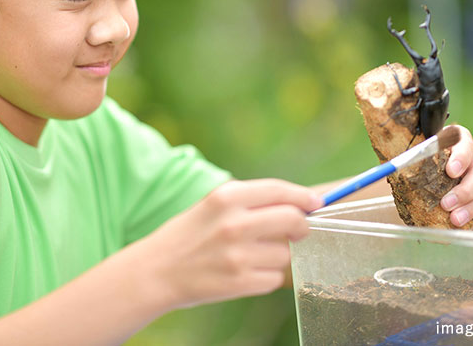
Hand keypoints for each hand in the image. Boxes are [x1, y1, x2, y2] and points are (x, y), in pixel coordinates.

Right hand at [138, 179, 320, 309]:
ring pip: (284, 253)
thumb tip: (299, 204)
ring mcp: (238, 255)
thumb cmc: (188, 234)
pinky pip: (274, 277)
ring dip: (276, 255)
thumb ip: (251, 202)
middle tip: (297, 230)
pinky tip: (243, 272)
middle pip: (293, 219)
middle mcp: (233, 223)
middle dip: (301, 225)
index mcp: (225, 197)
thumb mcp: (212, 205)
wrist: (155, 272)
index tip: (316, 202)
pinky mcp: (240, 282)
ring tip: (248, 255)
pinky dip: (265, 276)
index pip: (279, 190)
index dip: (303, 196)